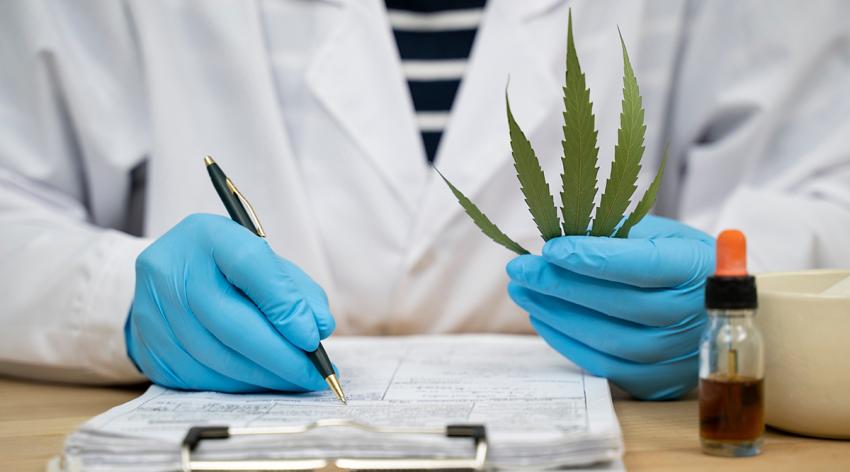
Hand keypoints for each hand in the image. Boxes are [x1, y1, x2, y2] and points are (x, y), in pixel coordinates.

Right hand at [126, 214, 334, 391]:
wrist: (167, 274)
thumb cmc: (227, 267)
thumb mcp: (263, 260)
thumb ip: (296, 289)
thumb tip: (319, 327)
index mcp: (208, 236)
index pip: (251, 266)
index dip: (285, 306)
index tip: (312, 338)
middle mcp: (172, 269)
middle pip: (230, 323)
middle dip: (280, 356)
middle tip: (313, 373)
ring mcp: (152, 308)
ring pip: (215, 357)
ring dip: (262, 377)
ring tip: (294, 380)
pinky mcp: (146, 345)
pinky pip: (198, 376)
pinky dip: (236, 385)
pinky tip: (261, 382)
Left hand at [506, 215, 714, 399]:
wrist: (720, 310)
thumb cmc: (680, 261)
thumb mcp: (660, 233)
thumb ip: (618, 232)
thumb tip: (564, 235)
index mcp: (698, 269)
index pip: (643, 265)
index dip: (593, 257)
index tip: (551, 248)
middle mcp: (695, 316)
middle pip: (620, 305)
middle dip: (561, 285)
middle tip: (521, 268)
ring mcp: (680, 355)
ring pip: (609, 340)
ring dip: (557, 315)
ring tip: (524, 292)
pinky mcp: (661, 382)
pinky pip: (606, 368)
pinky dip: (568, 343)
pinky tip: (543, 318)